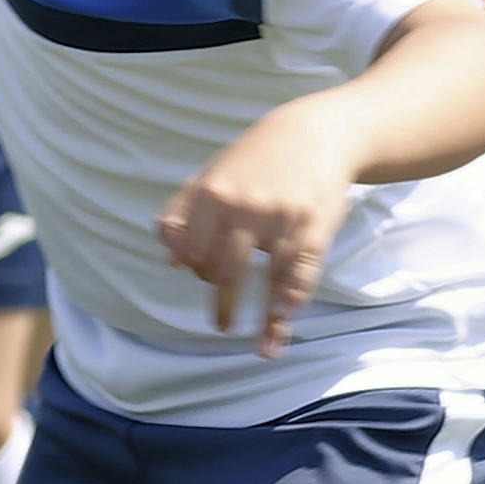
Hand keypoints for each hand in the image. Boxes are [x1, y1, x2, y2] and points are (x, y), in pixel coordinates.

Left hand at [159, 106, 355, 347]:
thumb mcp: (211, 176)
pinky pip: (300, 276)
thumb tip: (169, 260)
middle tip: (221, 322)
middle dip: (223, 302)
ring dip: (261, 322)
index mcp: (214, 194)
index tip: (203, 275)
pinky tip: (282, 325)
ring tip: (258, 348)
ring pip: (266, 282)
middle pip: (224, 271)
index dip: (195, 268)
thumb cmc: (254, 160)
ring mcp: (282, 220)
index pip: (192, 252)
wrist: (315, 135)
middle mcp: (246, 208)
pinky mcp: (314, 230)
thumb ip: (182, 213)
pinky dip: (291, 304)